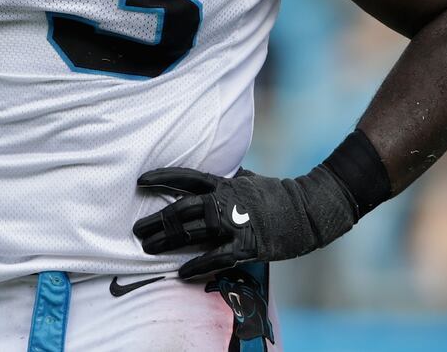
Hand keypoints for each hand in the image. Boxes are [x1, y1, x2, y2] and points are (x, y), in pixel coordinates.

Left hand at [133, 166, 356, 278]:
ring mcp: (235, 224)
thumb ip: (227, 179)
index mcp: (224, 184)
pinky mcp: (247, 245)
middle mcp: (224, 202)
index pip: (185, 177)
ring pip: (192, 233)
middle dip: (156, 220)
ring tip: (147, 249)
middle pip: (181, 210)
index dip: (162, 178)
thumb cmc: (277, 194)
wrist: (309, 210)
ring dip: (167, 242)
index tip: (140, 182)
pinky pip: (215, 258)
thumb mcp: (248, 178)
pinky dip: (196, 265)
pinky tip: (180, 272)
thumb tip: (213, 174)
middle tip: (136, 229)